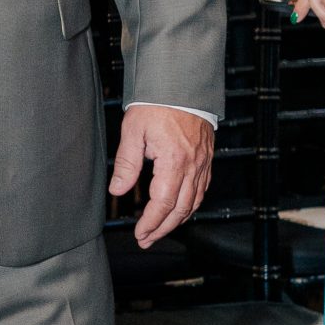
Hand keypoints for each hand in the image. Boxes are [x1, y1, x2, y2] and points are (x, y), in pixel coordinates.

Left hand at [108, 106, 214, 247]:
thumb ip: (126, 163)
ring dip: (177, 220)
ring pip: (194, 202)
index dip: (151, 222)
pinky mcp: (206, 158)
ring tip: (160, 230)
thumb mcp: (133, 131)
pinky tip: (179, 209)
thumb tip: (117, 190)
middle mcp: (193, 166)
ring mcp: (203, 163)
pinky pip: (201, 189)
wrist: (182, 84)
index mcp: (174, 161)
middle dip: (162, 228)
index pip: (163, 203)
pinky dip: (190, 204)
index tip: (140, 234)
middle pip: (180, 209)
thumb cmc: (156, 103)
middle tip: (146, 240)